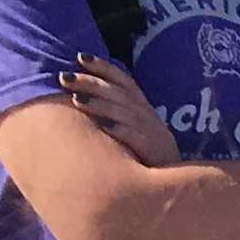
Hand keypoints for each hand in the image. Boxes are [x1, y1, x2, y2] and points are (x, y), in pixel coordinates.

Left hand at [58, 54, 177, 165]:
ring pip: (124, 113)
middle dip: (91, 83)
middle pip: (118, 93)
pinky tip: (103, 126)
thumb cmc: (146, 155)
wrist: (175, 182)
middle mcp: (148, 116)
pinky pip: (136, 138)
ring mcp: (152, 133)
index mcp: (143, 107)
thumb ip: (115, 112)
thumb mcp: (134, 128)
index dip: (104, 67)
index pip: (123, 80)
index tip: (80, 57)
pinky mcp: (154, 152)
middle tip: (64, 78)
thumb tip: (79, 96)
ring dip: (100, 104)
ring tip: (76, 99)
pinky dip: (120, 130)